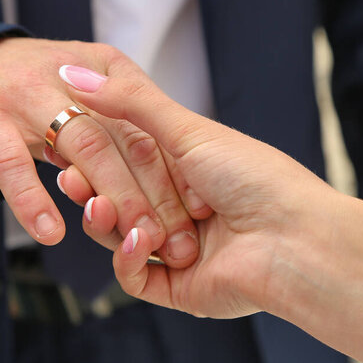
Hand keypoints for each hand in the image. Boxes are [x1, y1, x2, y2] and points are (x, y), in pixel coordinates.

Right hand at [0, 37, 200, 266]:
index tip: (190, 216)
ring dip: (107, 198)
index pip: (147, 125)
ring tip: (124, 238)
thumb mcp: (88, 96)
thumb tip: (168, 171)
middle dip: (146, 192)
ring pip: (81, 147)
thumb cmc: (35, 89)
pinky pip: (13, 163)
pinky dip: (33, 199)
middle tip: (164, 239)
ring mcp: (25, 93)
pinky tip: (50, 232)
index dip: (169, 174)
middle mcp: (71, 74)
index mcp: (106, 69)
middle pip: (121, 138)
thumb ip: (128, 121)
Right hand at [60, 62, 334, 317]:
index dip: (95, 160)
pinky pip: (136, 277)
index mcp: (184, 175)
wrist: (295, 238)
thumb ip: (132, 105)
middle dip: (92, 192)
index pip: (125, 167)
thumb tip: (76, 74)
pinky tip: (138, 240)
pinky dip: (127, 259)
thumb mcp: (188, 131)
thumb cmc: (253, 178)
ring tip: (100, 207)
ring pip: (120, 240)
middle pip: (118, 204)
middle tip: (72, 179)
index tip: (67, 147)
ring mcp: (176, 251)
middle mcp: (179, 213)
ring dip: (106, 224)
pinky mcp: (178, 288)